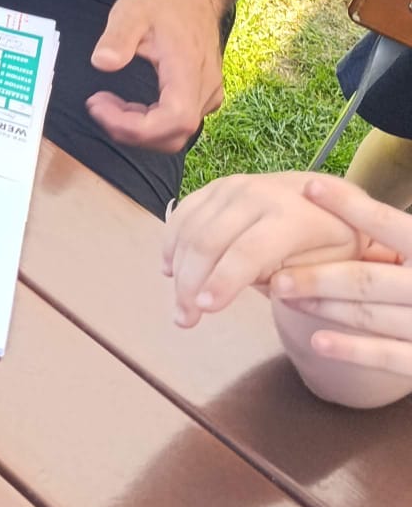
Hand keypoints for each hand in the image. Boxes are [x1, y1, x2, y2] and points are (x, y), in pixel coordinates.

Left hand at [87, 0, 225, 151]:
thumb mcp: (132, 11)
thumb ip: (117, 38)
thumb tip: (102, 63)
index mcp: (188, 71)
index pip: (173, 121)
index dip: (135, 127)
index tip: (99, 106)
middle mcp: (205, 88)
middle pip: (173, 136)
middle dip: (130, 131)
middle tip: (98, 105)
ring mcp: (208, 94)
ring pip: (175, 134)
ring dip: (138, 128)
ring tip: (108, 103)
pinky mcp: (203, 94)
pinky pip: (177, 122)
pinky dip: (149, 122)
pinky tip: (127, 105)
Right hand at [163, 171, 373, 326]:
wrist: (331, 202)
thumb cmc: (334, 245)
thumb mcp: (334, 267)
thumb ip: (302, 279)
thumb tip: (272, 287)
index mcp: (292, 215)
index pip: (247, 252)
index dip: (223, 281)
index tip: (205, 309)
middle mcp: (257, 194)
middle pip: (209, 242)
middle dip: (191, 283)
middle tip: (185, 320)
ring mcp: (232, 186)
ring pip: (190, 229)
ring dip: (178, 269)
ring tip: (180, 305)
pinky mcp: (216, 187)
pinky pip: (183, 214)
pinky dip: (172, 243)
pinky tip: (171, 269)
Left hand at [267, 174, 411, 378]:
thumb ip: (389, 235)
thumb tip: (334, 199)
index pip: (389, 224)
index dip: (350, 206)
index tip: (310, 187)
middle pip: (366, 279)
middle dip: (318, 277)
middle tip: (276, 275)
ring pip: (368, 314)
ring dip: (322, 305)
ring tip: (281, 295)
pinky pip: (386, 355)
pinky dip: (350, 347)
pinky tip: (317, 341)